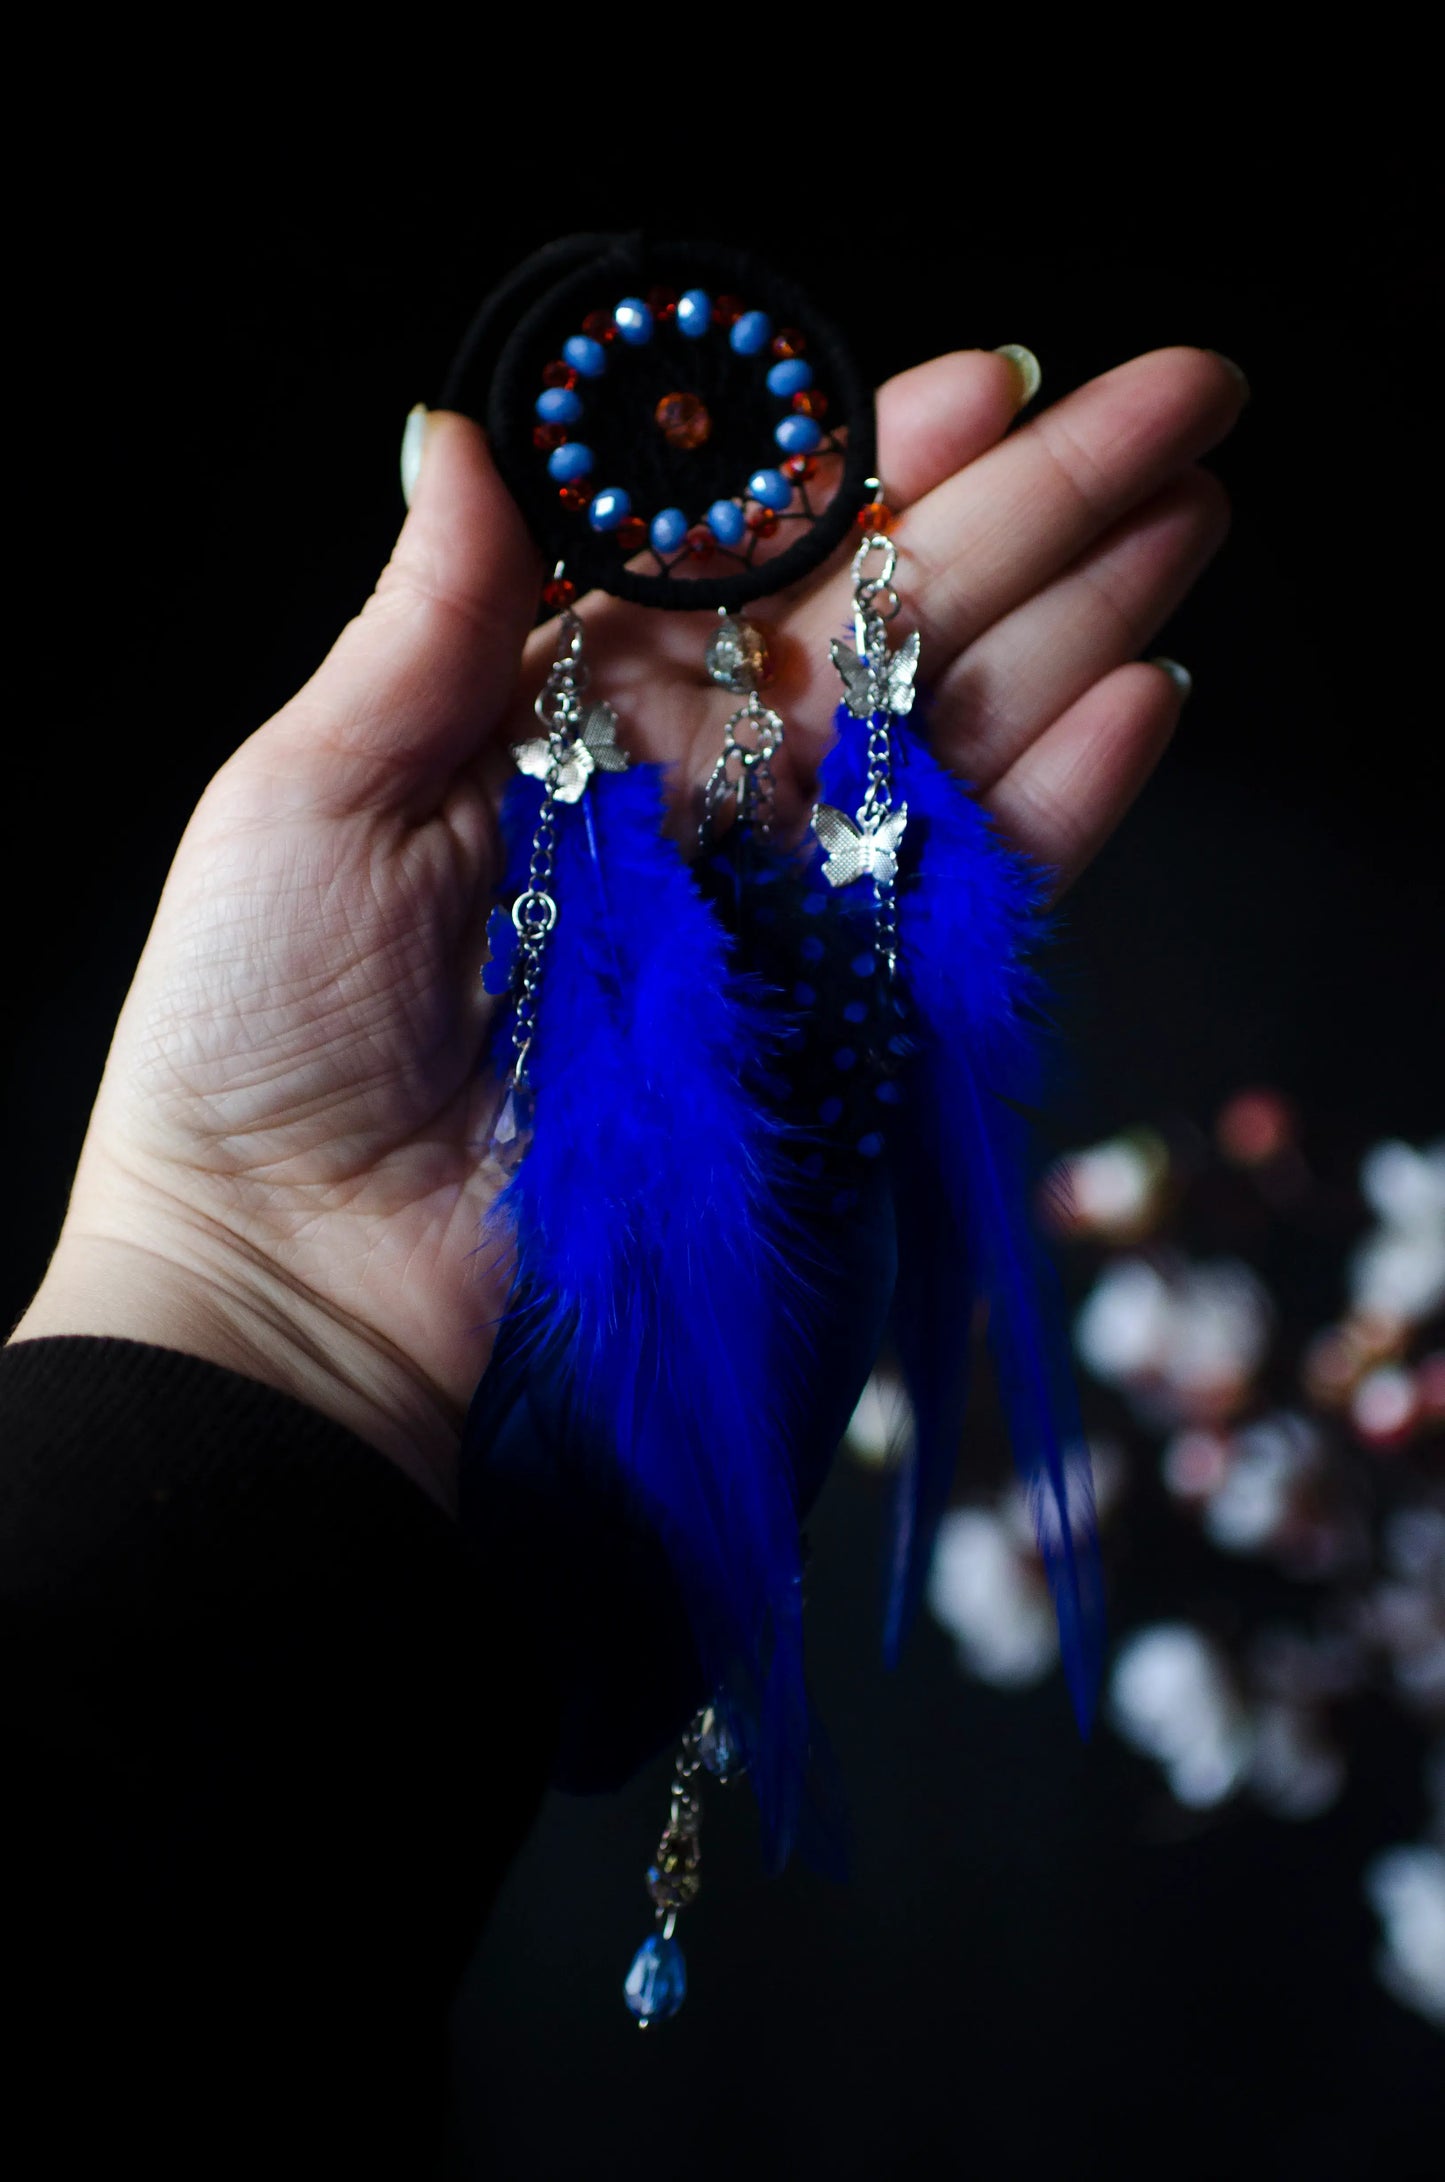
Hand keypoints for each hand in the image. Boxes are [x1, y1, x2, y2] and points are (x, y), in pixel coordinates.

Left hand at [10, 345, 1242, 1516]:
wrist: (306, 1289)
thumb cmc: (260, 1040)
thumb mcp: (312, 794)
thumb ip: (429, 622)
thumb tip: (466, 426)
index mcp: (568, 715)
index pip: (746, 559)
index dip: (864, 464)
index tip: (976, 384)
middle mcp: (693, 803)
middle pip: (884, 631)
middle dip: (1032, 514)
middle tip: (1175, 402)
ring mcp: (775, 917)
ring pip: (954, 745)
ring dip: (1082, 626)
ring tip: (1191, 513)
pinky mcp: (835, 1033)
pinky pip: (969, 902)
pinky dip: (1063, 805)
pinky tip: (1145, 695)